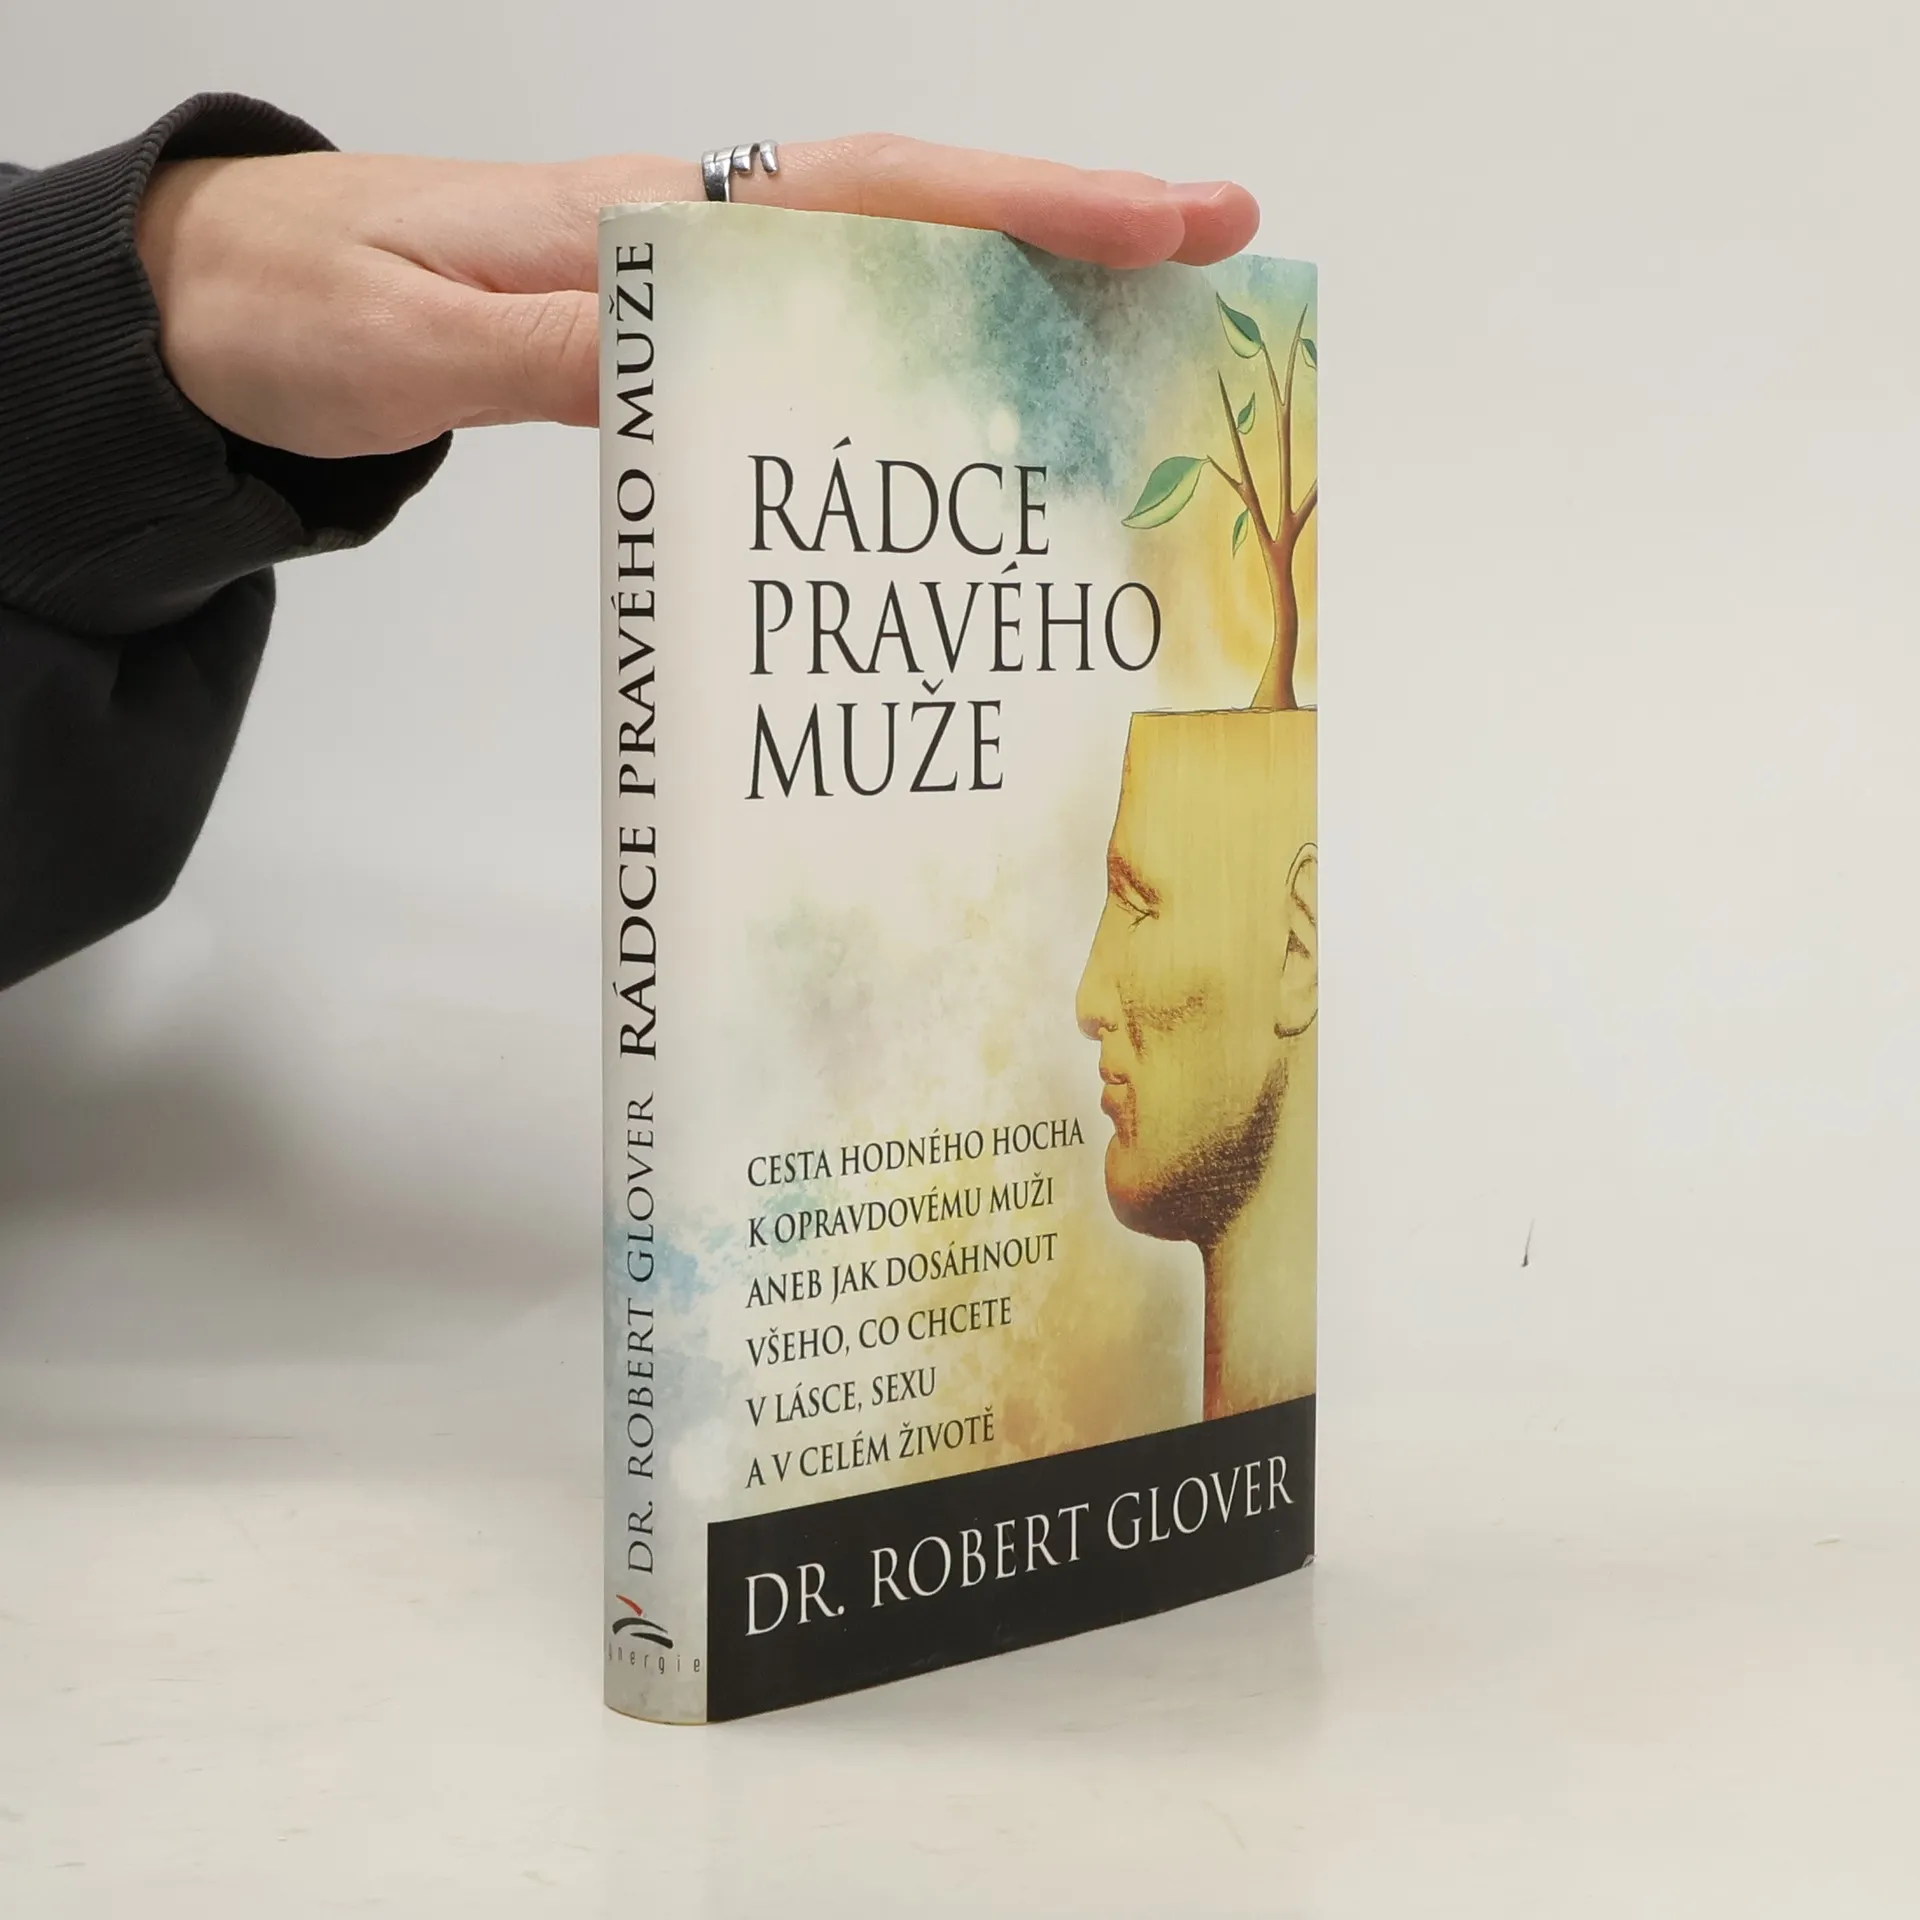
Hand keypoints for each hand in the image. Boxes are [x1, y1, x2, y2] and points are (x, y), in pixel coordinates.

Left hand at [135, 137, 1260, 459]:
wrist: (215, 314)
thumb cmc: (296, 313)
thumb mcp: (408, 339)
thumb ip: (554, 354)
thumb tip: (694, 366)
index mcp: (649, 220)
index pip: (873, 197)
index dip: (1028, 206)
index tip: (1170, 219)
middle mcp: (690, 241)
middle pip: (917, 222)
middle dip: (1071, 239)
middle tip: (1217, 267)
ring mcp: (686, 293)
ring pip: (884, 285)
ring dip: (1015, 309)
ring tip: (1143, 358)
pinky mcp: (662, 348)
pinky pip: (817, 352)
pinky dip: (911, 376)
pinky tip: (970, 426)